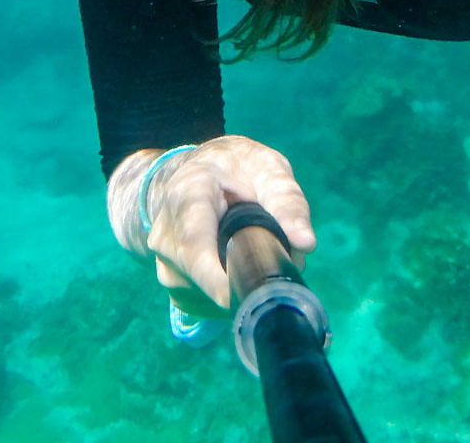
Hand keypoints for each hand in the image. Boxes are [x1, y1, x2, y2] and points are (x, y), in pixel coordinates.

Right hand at [115, 135, 316, 318]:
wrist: (190, 174)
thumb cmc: (234, 168)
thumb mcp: (266, 168)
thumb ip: (287, 201)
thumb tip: (305, 243)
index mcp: (185, 196)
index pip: (192, 244)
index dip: (215, 278)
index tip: (245, 295)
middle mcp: (164, 233)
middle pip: (200, 277)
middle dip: (244, 282)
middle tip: (276, 264)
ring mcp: (164, 262)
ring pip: (206, 296)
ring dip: (239, 287)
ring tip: (252, 251)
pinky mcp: (172, 283)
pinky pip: (204, 302)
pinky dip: (229, 293)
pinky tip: (235, 264)